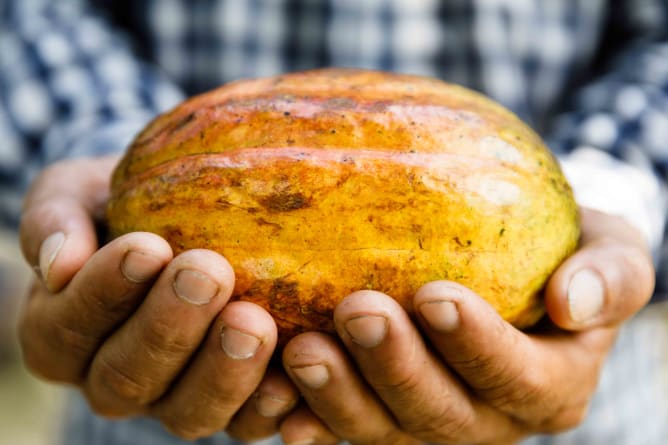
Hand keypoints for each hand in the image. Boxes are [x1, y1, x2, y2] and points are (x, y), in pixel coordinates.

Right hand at [18, 156, 298, 440]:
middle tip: (208, 272)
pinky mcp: (229, 407)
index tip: (146, 247)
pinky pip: (246, 423)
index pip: (69, 327)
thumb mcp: (77, 195)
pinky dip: (268, 406)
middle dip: (169, 327)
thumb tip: (58, 263)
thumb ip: (54, 219)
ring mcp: (173, 400)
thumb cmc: (121, 206)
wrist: (177, 220)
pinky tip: (291, 374)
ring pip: (189, 412)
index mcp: (62, 336)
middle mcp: (113, 381)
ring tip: (255, 320)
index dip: (104, 292)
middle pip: (129, 377)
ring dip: (223, 370)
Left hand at [277, 208, 653, 443]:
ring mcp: (428, 421)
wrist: (520, 271)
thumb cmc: (565, 255)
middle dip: (396, 367)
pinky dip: (310, 417)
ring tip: (303, 349)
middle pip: (441, 414)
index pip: (518, 378)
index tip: (435, 295)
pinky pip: (342, 428)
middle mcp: (488, 417)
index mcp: (548, 386)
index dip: (477, 347)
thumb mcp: (611, 252)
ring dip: (341, 395)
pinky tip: (278, 399)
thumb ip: (611, 276)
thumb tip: (572, 303)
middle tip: (356, 310)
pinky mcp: (382, 413)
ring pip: (383, 429)